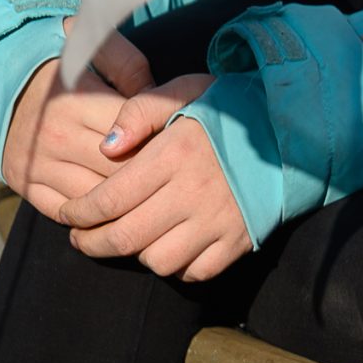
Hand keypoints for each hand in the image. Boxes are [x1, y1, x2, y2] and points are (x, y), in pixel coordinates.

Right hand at [0, 32, 152, 221]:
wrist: (2, 81)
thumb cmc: (66, 66)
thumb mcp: (99, 51)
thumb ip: (133, 69)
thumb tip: (159, 101)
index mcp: (76, 100)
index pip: (132, 132)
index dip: (161, 139)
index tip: (178, 143)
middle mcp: (55, 135)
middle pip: (117, 170)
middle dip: (149, 175)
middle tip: (171, 176)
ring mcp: (35, 163)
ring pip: (93, 198)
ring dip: (123, 202)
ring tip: (150, 196)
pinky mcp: (22, 182)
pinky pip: (63, 212)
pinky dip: (90, 217)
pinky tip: (114, 211)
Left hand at [61, 75, 251, 280]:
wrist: (295, 127)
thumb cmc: (231, 109)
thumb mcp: (184, 92)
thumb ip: (138, 112)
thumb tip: (105, 149)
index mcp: (174, 155)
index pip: (107, 199)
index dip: (77, 214)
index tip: (67, 215)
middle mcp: (194, 192)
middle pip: (124, 237)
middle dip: (90, 242)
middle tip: (81, 237)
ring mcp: (220, 220)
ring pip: (158, 260)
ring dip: (137, 254)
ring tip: (132, 239)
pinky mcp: (240, 238)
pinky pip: (196, 271)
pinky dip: (177, 266)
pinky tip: (172, 247)